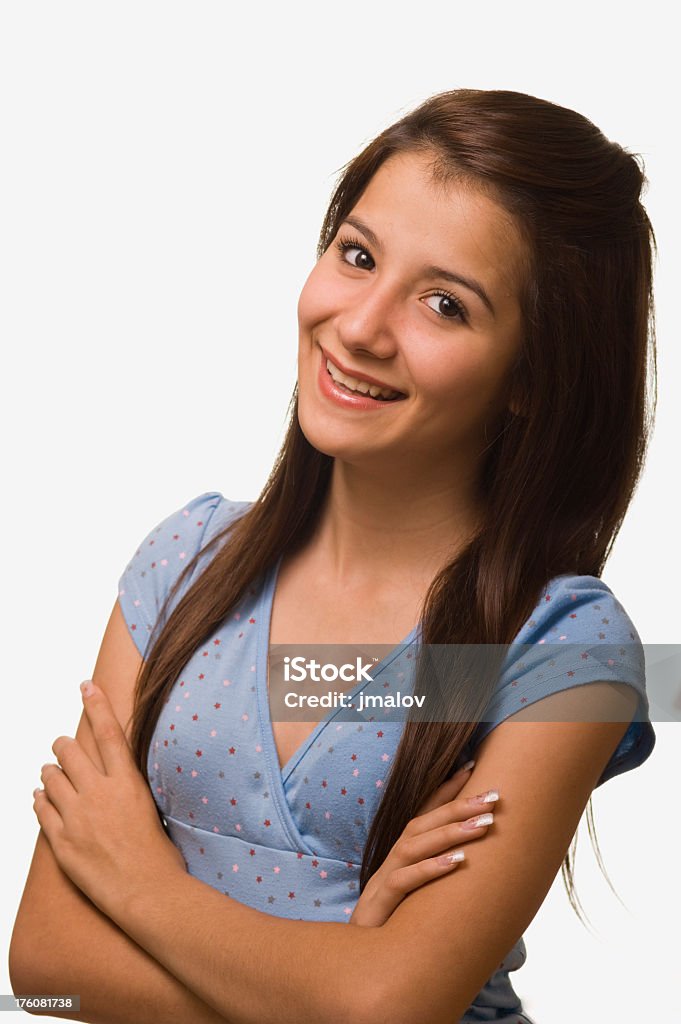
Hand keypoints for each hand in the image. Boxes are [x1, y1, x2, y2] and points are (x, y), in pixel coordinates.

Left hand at [32, 680, 186, 917]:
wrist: (147, 893)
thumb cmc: (159, 857)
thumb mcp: (152, 810)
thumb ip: (130, 789)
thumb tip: (120, 780)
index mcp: (127, 783)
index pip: (109, 733)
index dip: (97, 705)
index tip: (86, 687)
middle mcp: (100, 794)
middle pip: (71, 752)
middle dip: (62, 745)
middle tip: (61, 746)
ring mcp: (77, 817)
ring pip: (51, 777)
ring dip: (49, 771)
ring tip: (50, 773)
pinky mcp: (61, 841)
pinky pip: (40, 809)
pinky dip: (39, 799)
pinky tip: (41, 798)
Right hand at [348, 762, 498, 926]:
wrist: (357, 961)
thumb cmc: (393, 925)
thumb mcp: (419, 894)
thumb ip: (439, 874)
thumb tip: (478, 860)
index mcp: (402, 854)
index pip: (425, 813)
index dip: (446, 789)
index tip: (471, 767)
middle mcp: (393, 860)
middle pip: (424, 822)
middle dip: (459, 805)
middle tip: (492, 795)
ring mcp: (384, 879)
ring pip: (415, 844)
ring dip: (450, 831)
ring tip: (484, 823)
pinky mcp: (381, 904)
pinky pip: (406, 881)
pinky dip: (430, 868)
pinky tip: (457, 862)